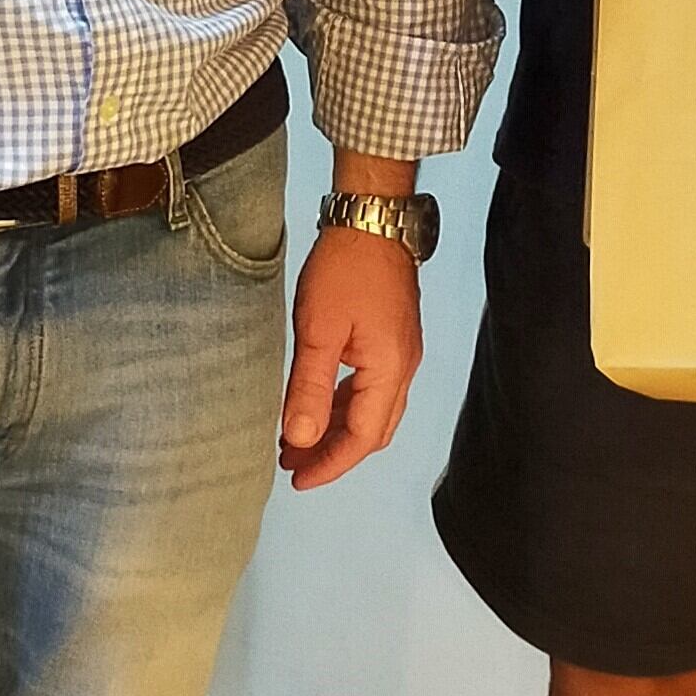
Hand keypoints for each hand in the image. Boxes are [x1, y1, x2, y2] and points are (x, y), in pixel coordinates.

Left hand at [280, 226, 423, 489]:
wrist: (371, 217)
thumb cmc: (345, 268)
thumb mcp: (319, 330)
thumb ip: (310, 388)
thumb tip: (301, 440)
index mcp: (390, 368)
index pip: (362, 438)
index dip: (329, 464)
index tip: (296, 478)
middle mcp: (404, 365)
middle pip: (373, 430)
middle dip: (333, 453)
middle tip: (292, 463)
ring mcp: (401, 350)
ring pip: (372, 409)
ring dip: (337, 429)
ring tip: (297, 438)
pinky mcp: (392, 336)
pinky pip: (372, 386)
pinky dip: (345, 404)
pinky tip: (318, 402)